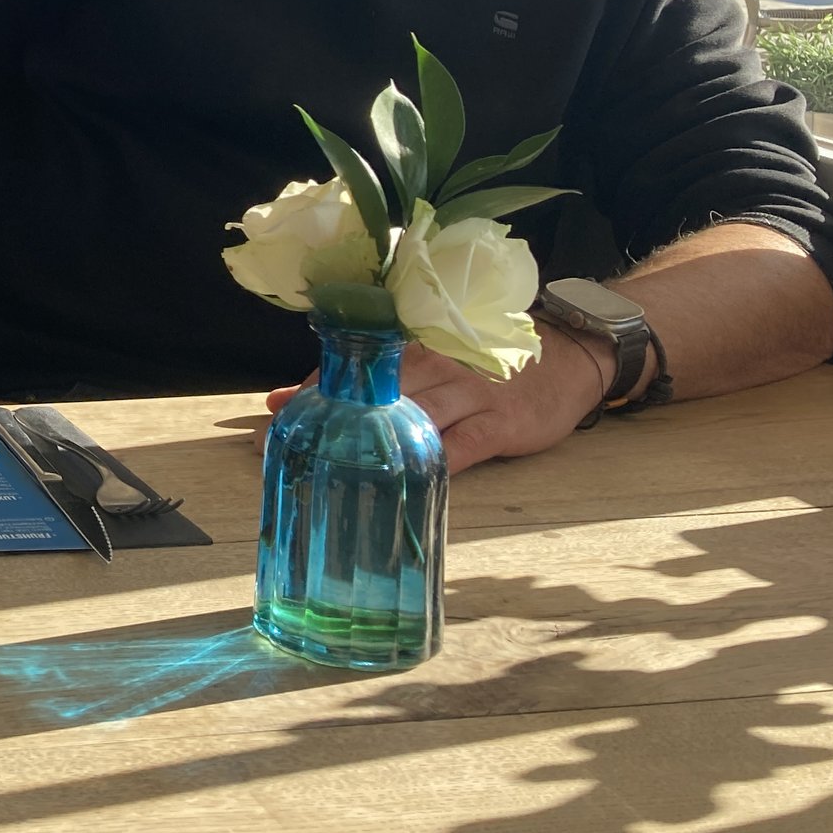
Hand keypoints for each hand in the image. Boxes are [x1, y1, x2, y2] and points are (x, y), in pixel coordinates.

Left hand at [264, 325, 612, 472]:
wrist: (565, 358)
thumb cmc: (479, 366)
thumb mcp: (422, 364)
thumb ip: (360, 380)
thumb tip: (280, 398)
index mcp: (408, 350)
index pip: (350, 371)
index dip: (307, 394)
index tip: (267, 419)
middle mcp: (433, 367)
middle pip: (370, 396)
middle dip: (324, 423)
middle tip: (279, 450)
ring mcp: (467, 395)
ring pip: (409, 418)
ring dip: (368, 447)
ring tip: (325, 473)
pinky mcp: (499, 423)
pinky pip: (462, 445)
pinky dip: (433, 463)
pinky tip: (406, 482)